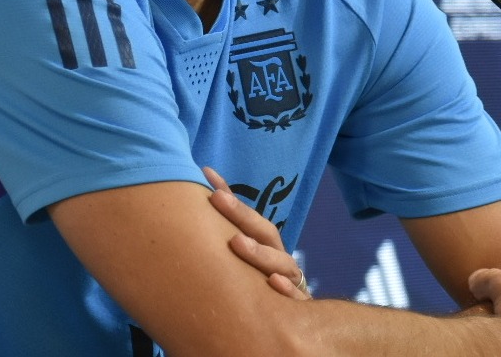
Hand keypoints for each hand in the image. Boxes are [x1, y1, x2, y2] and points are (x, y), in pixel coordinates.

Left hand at [202, 167, 311, 299]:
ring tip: (237, 241)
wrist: (293, 327)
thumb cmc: (261, 290)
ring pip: (280, 264)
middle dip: (240, 214)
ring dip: (259, 252)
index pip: (249, 218)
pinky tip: (273, 283)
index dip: (230, 197)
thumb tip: (202, 189)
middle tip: (217, 198)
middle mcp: (279, 260)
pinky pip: (295, 299)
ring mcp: (290, 283)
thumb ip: (229, 230)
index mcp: (267, 248)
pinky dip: (286, 291)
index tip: (207, 175)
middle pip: (264, 233)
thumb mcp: (246, 261)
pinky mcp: (298, 309)